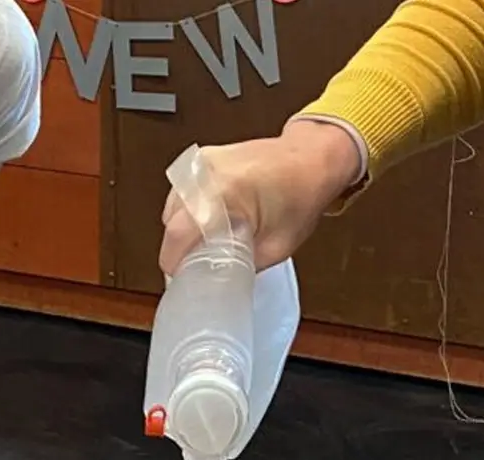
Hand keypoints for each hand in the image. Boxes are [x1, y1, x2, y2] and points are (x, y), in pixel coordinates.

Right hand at [160, 120, 361, 274]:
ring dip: (185, 226)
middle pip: (171, 221)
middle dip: (181, 245)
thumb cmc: (302, 194)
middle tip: (200, 262)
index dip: (174, 262)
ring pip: (173, 207)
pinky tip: (211, 218)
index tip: (180, 278)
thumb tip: (216, 277)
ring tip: (209, 238)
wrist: (312, 158)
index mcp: (222, 191)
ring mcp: (201, 163)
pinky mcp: (202, 160)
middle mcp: (205, 172)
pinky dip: (192, 209)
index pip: (177, 234)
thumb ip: (240, 264)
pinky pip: (183, 192)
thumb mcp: (276, 246)